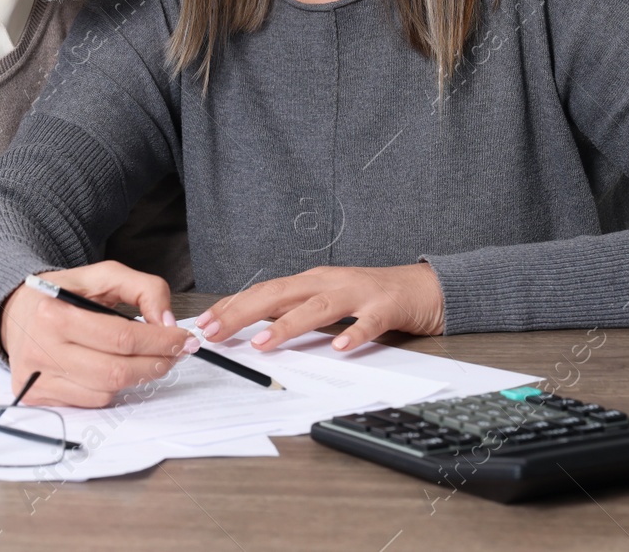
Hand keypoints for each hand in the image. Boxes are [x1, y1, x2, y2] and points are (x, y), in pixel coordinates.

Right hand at [0, 260, 197, 406]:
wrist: (15, 312)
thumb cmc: (62, 295)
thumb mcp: (102, 276)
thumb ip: (143, 289)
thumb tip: (166, 322)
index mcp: (53, 313)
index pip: (121, 337)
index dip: (160, 341)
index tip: (182, 339)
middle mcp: (40, 348)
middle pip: (116, 371)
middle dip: (155, 364)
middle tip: (174, 354)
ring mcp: (36, 377)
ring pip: (105, 392)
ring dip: (136, 378)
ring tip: (146, 359)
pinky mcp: (36, 396)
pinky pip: (90, 402)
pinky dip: (110, 389)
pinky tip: (112, 369)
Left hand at [195, 264, 445, 352]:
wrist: (424, 287)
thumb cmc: (372, 297)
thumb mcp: (328, 300)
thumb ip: (297, 311)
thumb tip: (255, 330)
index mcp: (312, 281)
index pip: (264, 291)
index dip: (233, 305)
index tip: (204, 323)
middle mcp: (329, 282)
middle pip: (279, 294)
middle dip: (243, 312)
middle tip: (214, 331)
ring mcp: (358, 294)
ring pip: (317, 307)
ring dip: (288, 325)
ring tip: (263, 343)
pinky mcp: (386, 309)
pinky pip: (368, 323)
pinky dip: (353, 335)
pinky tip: (340, 348)